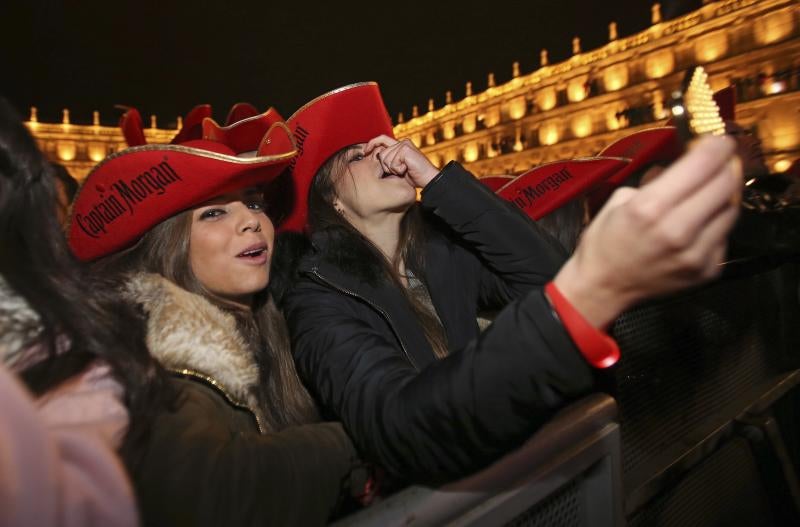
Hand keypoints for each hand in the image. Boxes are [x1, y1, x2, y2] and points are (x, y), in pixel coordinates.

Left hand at [364, 135, 439, 187]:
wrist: (428, 179)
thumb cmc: (414, 176)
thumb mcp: (398, 168)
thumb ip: (388, 161)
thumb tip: (374, 157)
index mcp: (400, 145)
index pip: (381, 139)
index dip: (371, 143)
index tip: (365, 151)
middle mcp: (402, 142)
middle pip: (381, 154)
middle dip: (386, 166)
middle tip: (399, 171)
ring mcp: (404, 145)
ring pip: (385, 159)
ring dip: (393, 169)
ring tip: (404, 170)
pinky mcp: (406, 149)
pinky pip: (392, 162)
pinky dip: (398, 169)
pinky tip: (406, 170)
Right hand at [555, 135, 741, 327]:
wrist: (602, 287)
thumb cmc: (605, 242)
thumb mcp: (620, 201)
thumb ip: (654, 182)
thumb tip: (678, 166)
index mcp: (650, 208)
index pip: (703, 163)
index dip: (717, 144)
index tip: (719, 139)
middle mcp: (677, 230)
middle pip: (726, 183)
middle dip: (726, 165)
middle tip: (720, 159)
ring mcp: (695, 253)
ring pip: (731, 209)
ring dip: (724, 193)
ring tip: (710, 188)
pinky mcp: (706, 269)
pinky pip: (724, 235)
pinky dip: (717, 222)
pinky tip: (701, 220)